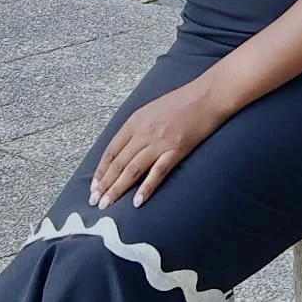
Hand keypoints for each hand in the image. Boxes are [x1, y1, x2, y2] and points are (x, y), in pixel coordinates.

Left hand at [90, 75, 230, 209]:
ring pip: (132, 170)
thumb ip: (137, 128)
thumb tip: (125, 149)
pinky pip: (157, 172)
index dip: (101, 170)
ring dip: (118, 189)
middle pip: (119, 163)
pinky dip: (146, 188)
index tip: (94, 186)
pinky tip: (137, 202)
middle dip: (105, 185)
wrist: (207, 96)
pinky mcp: (176, 150)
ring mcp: (159, 142)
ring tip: (107, 204)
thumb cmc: (182, 101)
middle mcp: (143, 132)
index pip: (111, 151)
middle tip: (95, 202)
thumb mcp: (151, 109)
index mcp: (135, 121)